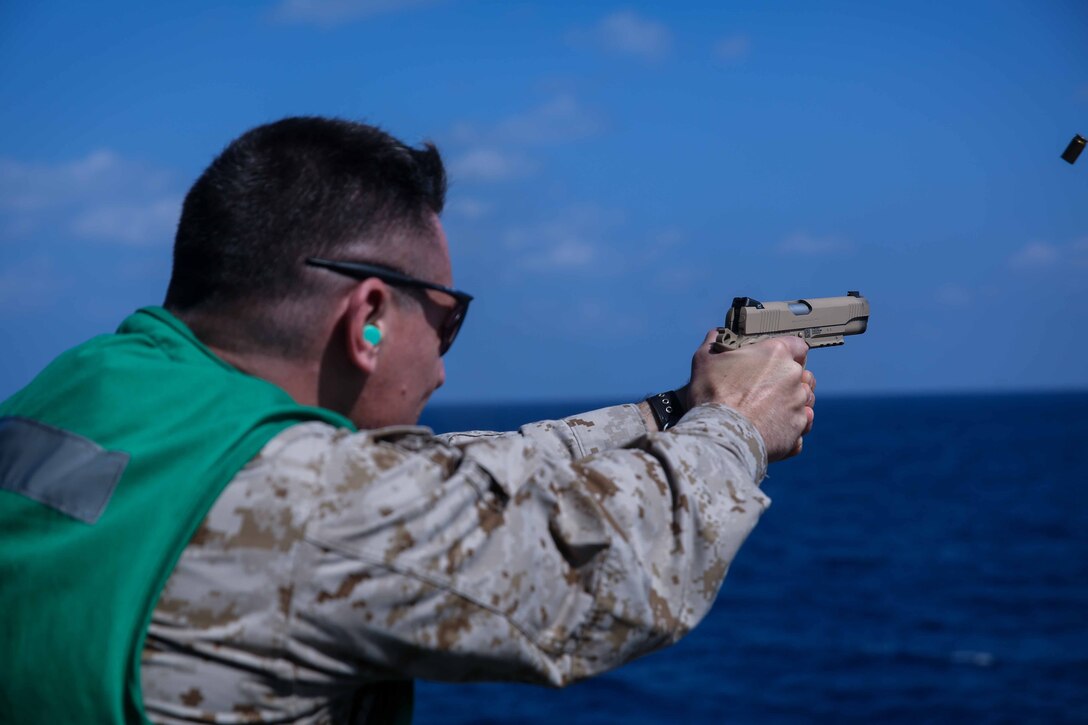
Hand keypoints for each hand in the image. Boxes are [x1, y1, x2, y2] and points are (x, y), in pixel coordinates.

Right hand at [678, 331, 815, 461]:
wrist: (720, 435)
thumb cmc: (712, 395)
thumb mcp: (705, 360)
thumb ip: (714, 342)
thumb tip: (715, 335)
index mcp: (776, 354)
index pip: (798, 346)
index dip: (789, 353)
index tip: (777, 361)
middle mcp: (793, 376)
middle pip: (802, 375)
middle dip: (789, 381)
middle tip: (766, 390)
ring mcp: (798, 404)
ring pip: (803, 402)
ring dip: (791, 405)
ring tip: (769, 412)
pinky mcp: (797, 429)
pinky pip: (799, 427)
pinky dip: (788, 429)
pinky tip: (771, 430)